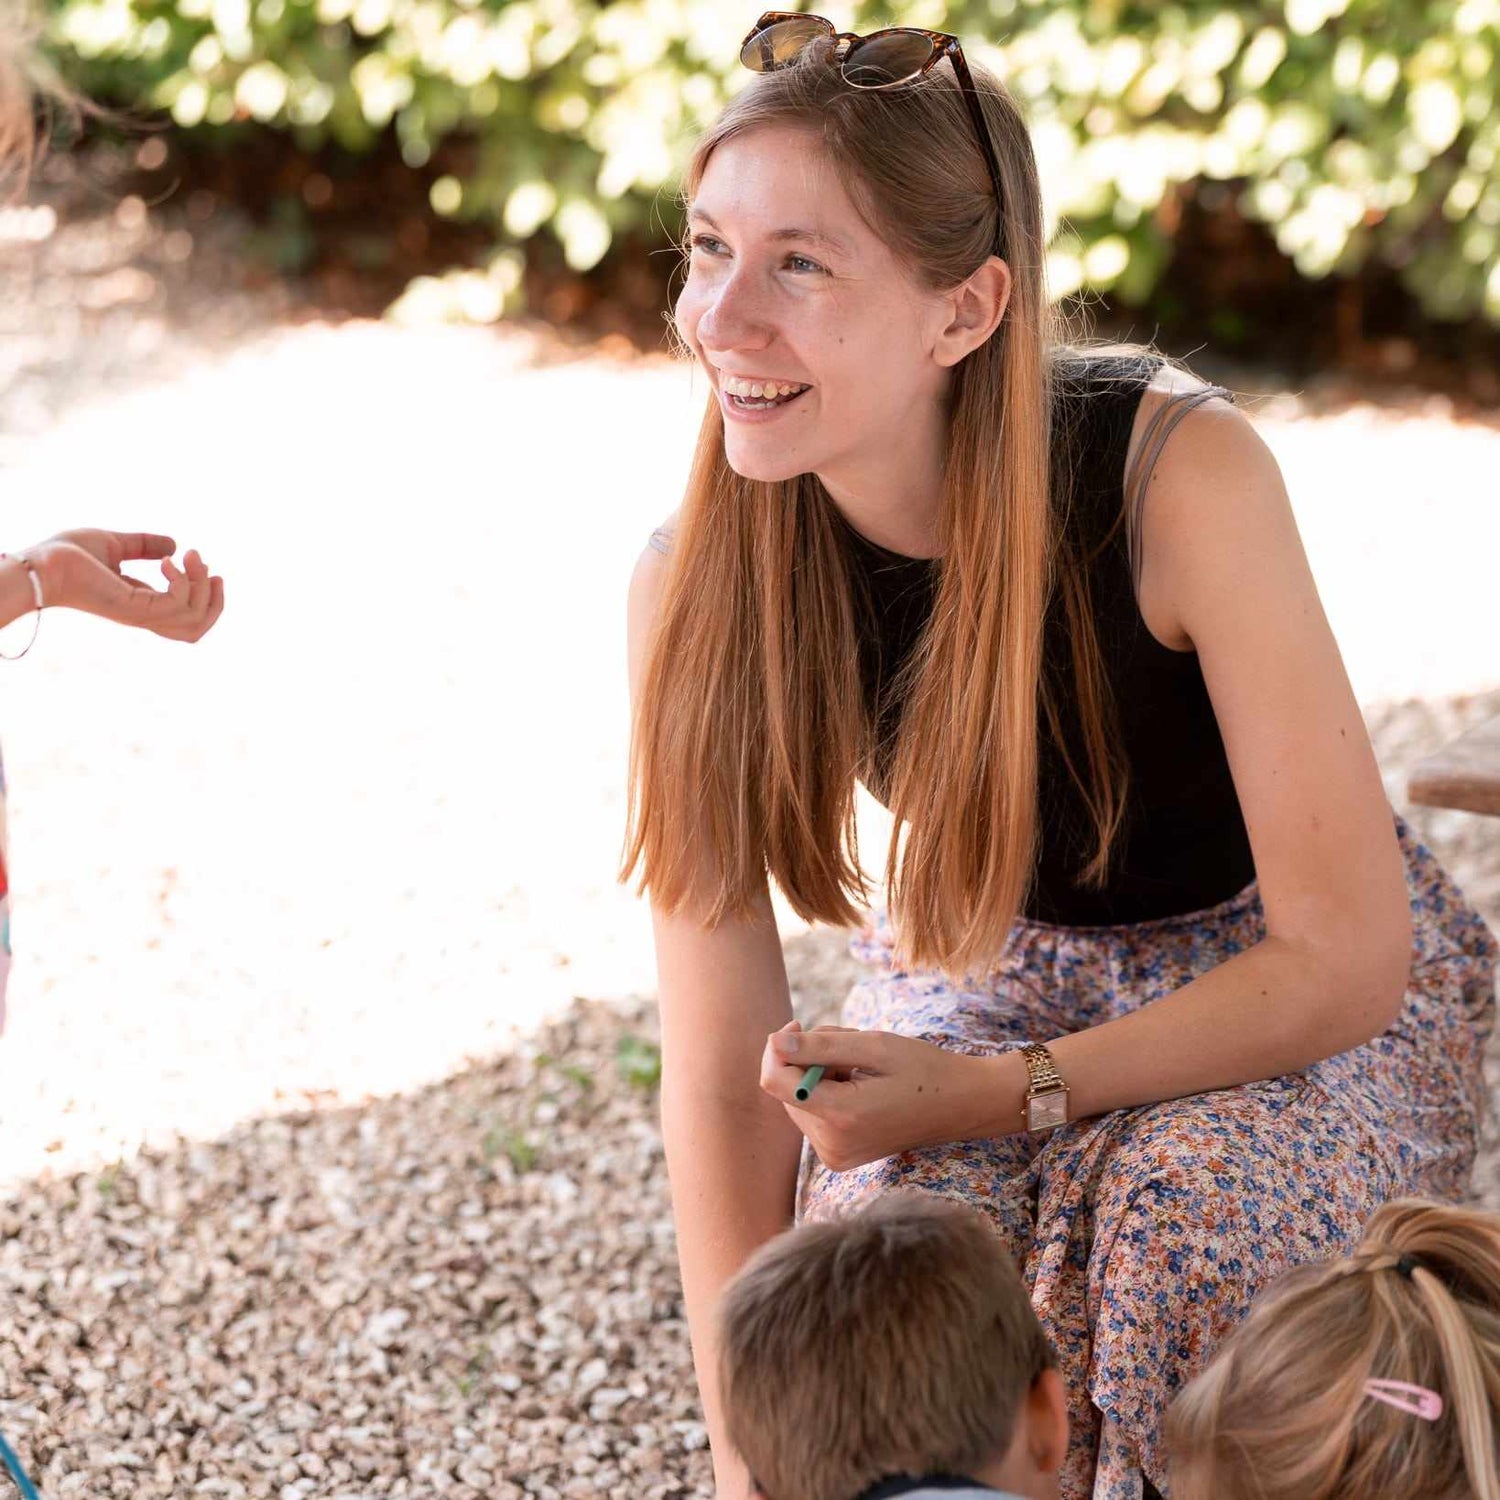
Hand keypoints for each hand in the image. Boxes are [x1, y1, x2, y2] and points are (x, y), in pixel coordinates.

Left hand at [23, 530, 224, 641]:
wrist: (41, 563)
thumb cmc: (67, 554)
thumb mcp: (115, 543)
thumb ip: (144, 546)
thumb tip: (175, 545)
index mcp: (141, 606)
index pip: (187, 621)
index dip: (207, 598)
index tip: (209, 568)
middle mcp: (143, 616)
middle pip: (197, 629)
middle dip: (215, 600)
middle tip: (208, 566)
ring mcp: (140, 615)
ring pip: (193, 617)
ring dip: (201, 584)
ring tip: (190, 556)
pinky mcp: (134, 609)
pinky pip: (176, 604)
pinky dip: (182, 580)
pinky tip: (169, 561)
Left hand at [759, 1020, 1011, 1170]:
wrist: (961, 1105)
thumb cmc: (922, 1069)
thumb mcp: (874, 1045)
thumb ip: (820, 1045)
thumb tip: (775, 1042)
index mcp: (841, 1117)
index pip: (775, 1081)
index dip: (779, 1049)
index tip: (798, 1027)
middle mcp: (832, 1146)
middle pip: (786, 1090)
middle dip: (807, 1060)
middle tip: (848, 1046)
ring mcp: (835, 1156)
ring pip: (799, 1100)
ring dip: (819, 1074)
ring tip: (859, 1066)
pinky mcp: (839, 1157)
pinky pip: (813, 1115)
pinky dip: (827, 1092)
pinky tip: (858, 1084)